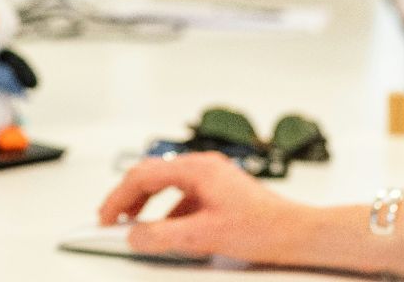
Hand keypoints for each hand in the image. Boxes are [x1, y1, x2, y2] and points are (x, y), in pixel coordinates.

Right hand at [96, 152, 303, 263]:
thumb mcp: (204, 236)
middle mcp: (203, 167)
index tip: (105, 217)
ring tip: (136, 226)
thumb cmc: (264, 228)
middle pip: (152, 176)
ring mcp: (213, 178)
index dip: (117, 198)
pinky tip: (170, 232)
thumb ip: (163, 236)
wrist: (299, 234)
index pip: (142, 176)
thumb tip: (135, 235)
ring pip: (167, 186)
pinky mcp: (220, 192)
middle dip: (128, 199)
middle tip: (112, 220)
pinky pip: (184, 197)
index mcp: (197, 169)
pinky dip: (168, 212)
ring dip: (148, 206)